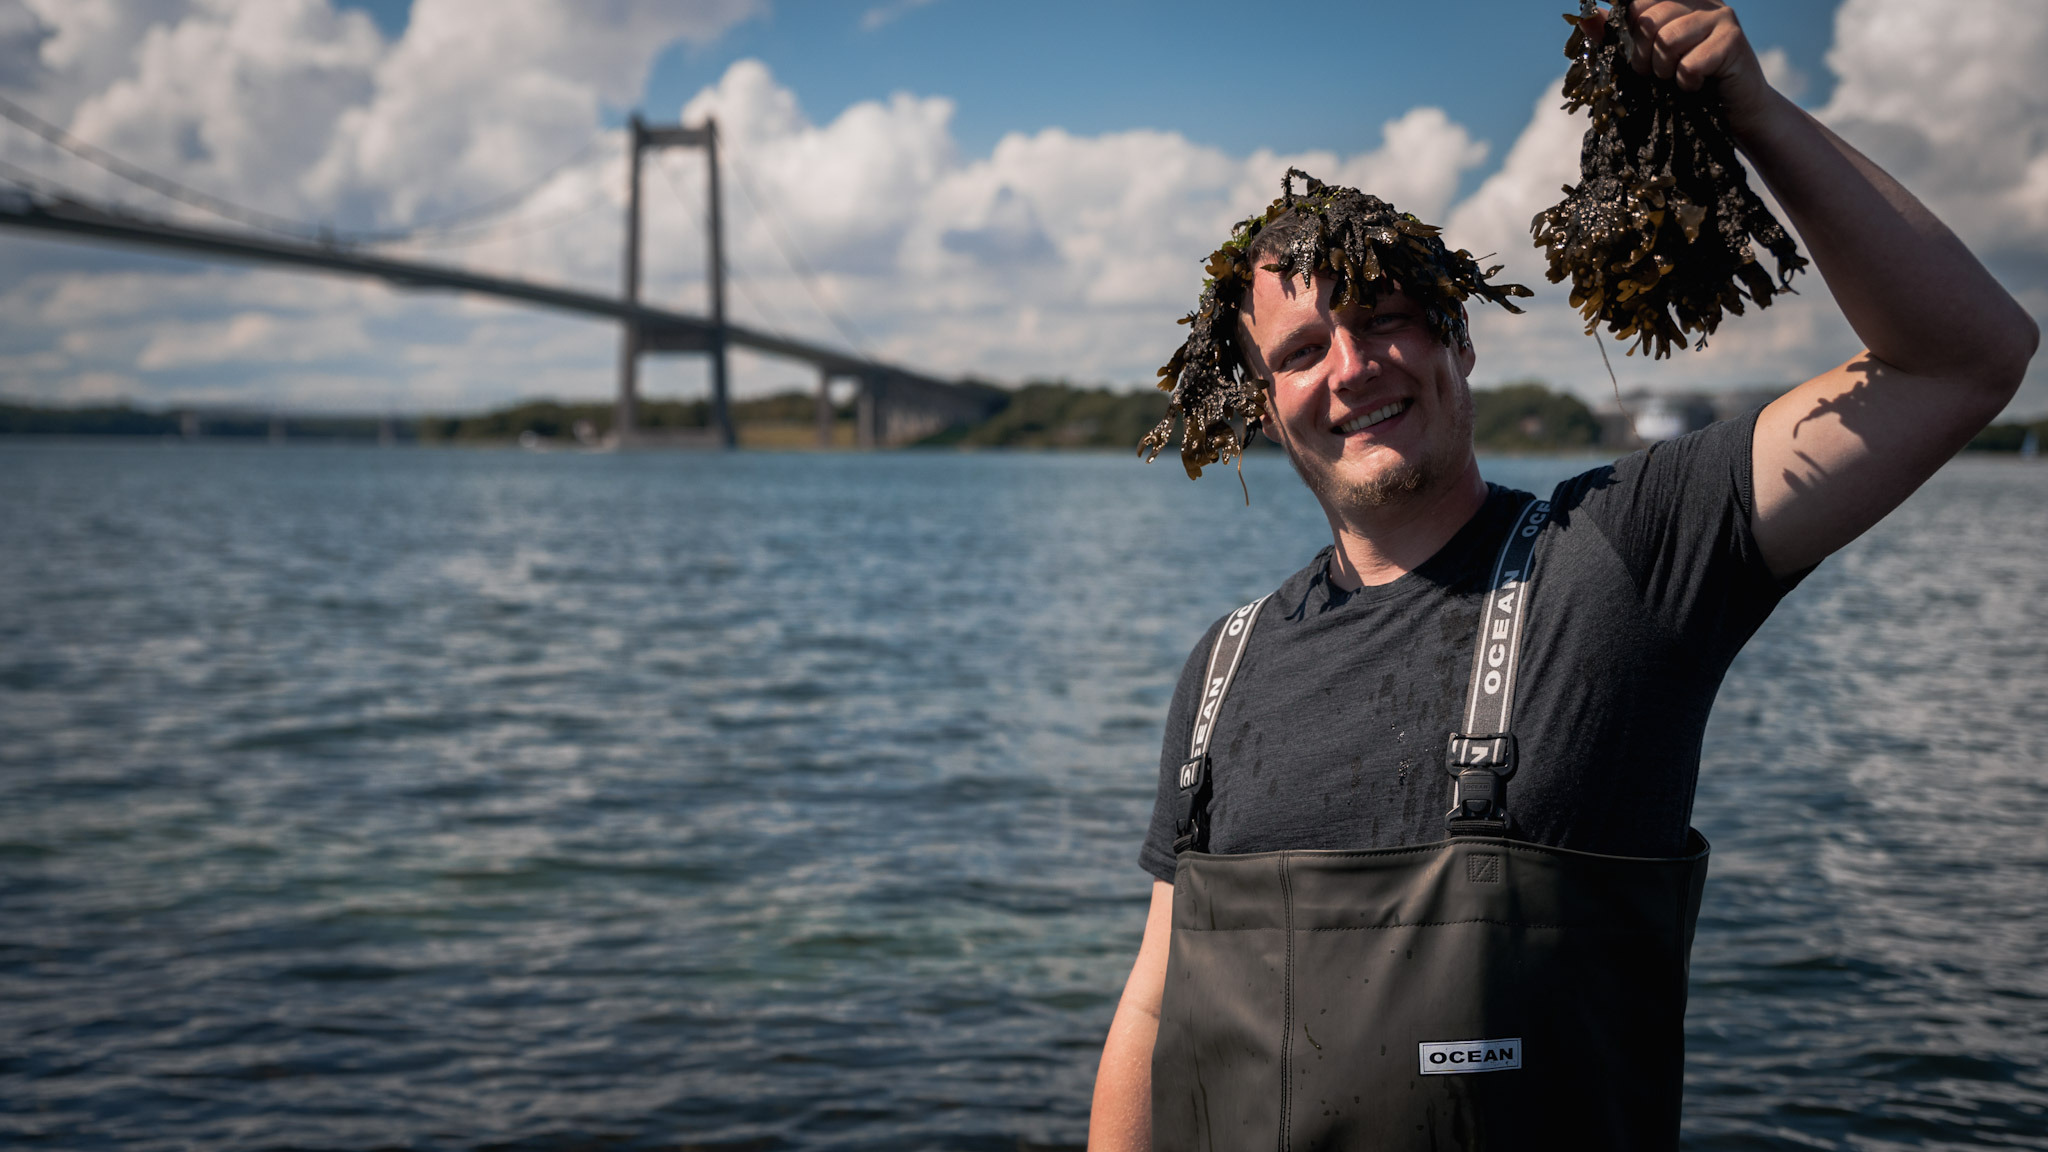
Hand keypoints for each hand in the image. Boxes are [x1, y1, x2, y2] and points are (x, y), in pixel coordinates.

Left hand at [1580, 1, 1775, 132]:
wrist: (1734, 114)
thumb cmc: (1686, 85)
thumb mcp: (1646, 60)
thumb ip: (1617, 37)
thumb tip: (1586, 18)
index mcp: (1677, 1)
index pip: (1636, 3)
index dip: (1627, 33)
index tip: (1637, 56)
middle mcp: (1700, 1)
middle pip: (1647, 20)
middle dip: (1642, 56)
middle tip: (1656, 74)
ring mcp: (1720, 16)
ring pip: (1667, 40)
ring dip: (1665, 71)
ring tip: (1676, 79)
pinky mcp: (1733, 40)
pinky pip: (1690, 64)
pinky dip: (1687, 83)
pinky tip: (1697, 86)